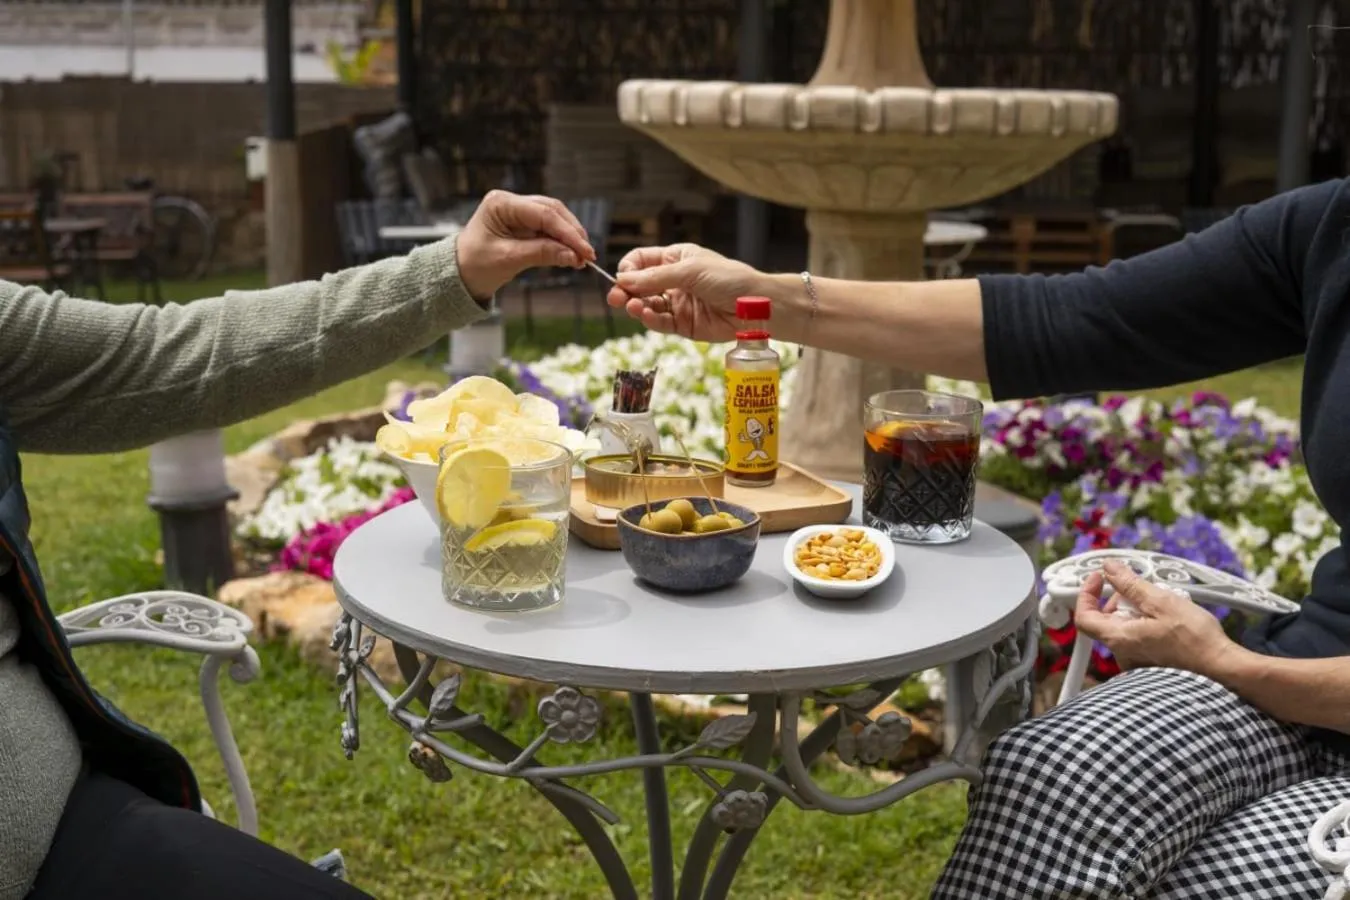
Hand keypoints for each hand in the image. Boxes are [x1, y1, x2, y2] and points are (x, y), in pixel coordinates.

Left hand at [455, 191, 595, 301]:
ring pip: (553, 218)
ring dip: (569, 237)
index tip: (584, 251)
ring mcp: (518, 212)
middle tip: (587, 255)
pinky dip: (560, 242)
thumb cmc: (475, 265)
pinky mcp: (523, 224)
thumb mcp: (509, 259)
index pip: (543, 214)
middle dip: (572, 233)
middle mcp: (511, 202)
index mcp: (501, 203)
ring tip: (581, 258)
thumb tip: (573, 256)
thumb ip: (542, 254)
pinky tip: (570, 254)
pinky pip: (548, 229)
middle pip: (552, 211)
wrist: (459, 275)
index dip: (568, 232)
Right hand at [606, 244, 772, 341]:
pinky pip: (661, 323)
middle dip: (625, 291)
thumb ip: (656, 277)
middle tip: (615, 298)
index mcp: (676, 259)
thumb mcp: (691, 270)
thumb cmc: (729, 279)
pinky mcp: (683, 325)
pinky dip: (650, 320)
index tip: (622, 277)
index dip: (629, 268)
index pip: (642, 261)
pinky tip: (645, 316)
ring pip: (647, 305)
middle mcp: (674, 280)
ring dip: (636, 306)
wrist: (755, 307)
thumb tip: (623, 279)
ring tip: (632, 307)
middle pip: (639, 285)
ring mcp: (678, 304)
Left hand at [1074, 559, 1236, 675]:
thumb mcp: (1161, 602)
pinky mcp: (1153, 666)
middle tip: (1141, 588)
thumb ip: (1130, 584)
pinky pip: (1141, 640)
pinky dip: (1149, 625)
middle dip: (1119, 599)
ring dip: (1138, 610)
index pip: (1085, 616)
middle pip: (1107, 620)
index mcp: (1119, 639)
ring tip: (1164, 602)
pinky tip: (1172, 619)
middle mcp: (1124, 655)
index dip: (1086, 594)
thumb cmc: (1197, 641)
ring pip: (1126, 628)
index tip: (1099, 578)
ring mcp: (1138, 663)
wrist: (1225, 671)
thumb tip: (1109, 569)